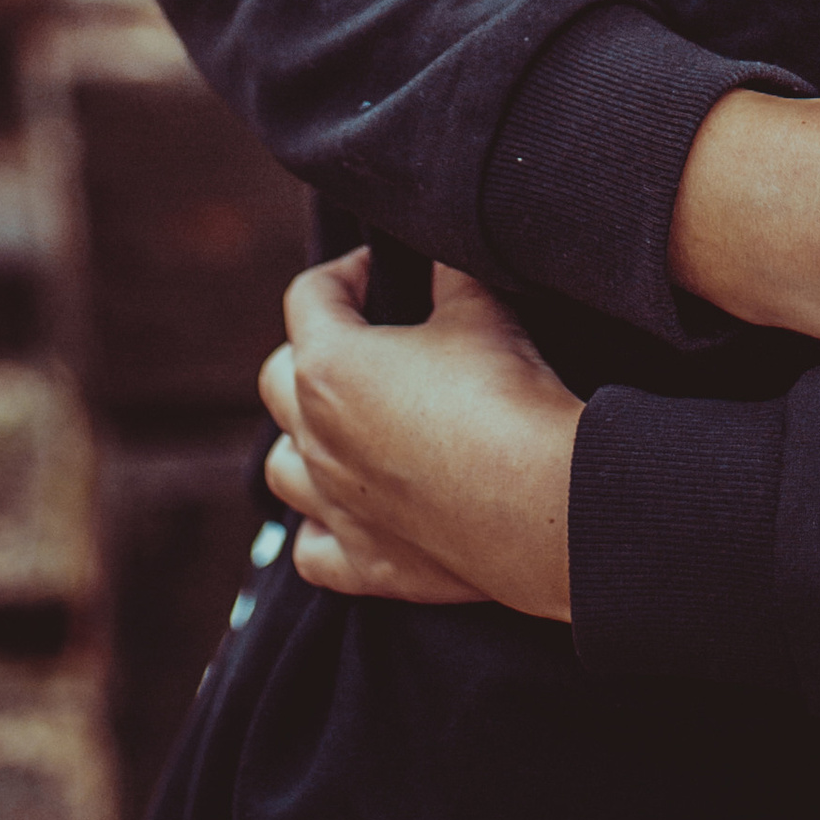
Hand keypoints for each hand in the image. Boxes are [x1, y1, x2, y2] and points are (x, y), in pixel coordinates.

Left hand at [259, 252, 581, 622]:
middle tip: (368, 342)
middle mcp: (316, 437)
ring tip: (351, 426)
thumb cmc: (504, 395)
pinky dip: (322, 526)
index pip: (309, 296)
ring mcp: (334, 506)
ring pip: (282, 467)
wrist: (541, 500)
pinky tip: (353, 510)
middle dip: (315, 350)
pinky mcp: (364, 562)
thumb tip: (438, 256)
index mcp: (330, 366)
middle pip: (278, 378)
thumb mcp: (480, 308)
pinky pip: (312, 549)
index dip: (347, 273)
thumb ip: (448, 273)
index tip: (382, 272)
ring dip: (305, 439)